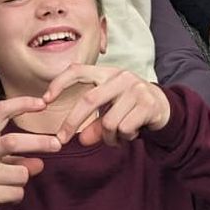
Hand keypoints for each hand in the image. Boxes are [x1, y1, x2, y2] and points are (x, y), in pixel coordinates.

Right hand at [0, 95, 60, 209]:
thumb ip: (18, 158)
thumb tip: (40, 163)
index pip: (0, 111)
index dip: (22, 104)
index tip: (43, 103)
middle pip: (12, 141)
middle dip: (38, 142)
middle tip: (57, 145)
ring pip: (20, 173)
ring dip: (24, 179)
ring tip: (11, 183)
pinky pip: (17, 193)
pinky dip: (18, 195)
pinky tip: (6, 196)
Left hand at [43, 64, 170, 145]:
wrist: (164, 107)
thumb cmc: (129, 108)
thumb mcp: (109, 112)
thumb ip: (94, 124)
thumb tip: (81, 139)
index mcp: (106, 72)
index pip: (78, 70)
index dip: (59, 83)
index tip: (45, 99)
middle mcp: (120, 76)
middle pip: (89, 100)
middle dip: (72, 122)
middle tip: (61, 140)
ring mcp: (135, 89)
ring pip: (108, 122)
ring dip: (109, 137)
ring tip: (117, 136)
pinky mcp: (147, 104)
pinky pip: (125, 129)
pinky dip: (124, 138)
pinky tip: (131, 133)